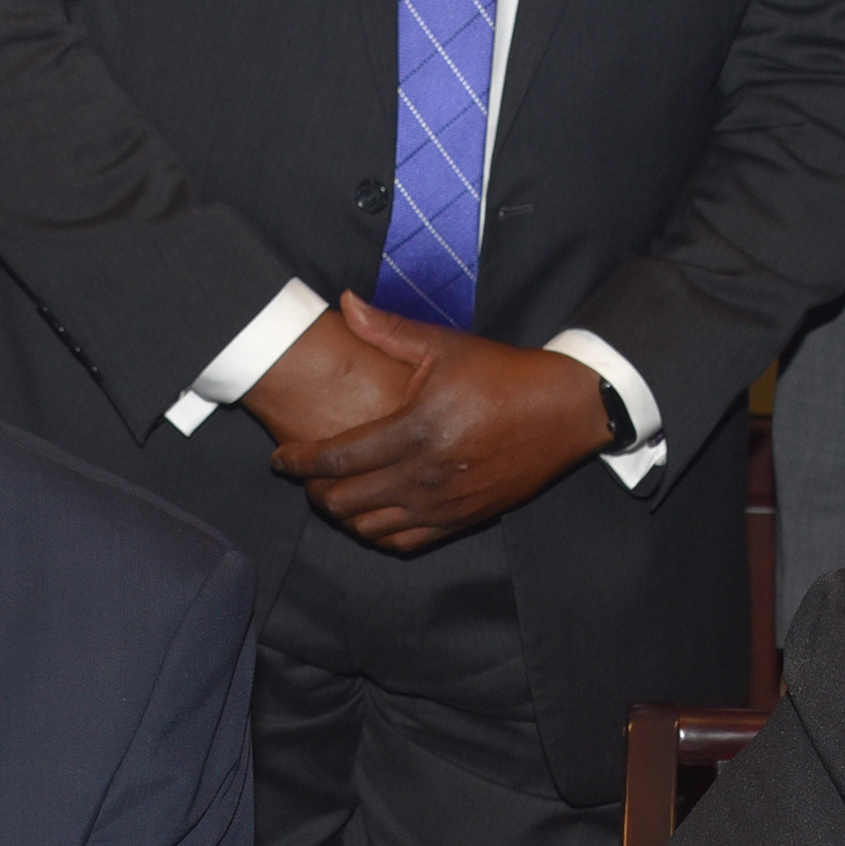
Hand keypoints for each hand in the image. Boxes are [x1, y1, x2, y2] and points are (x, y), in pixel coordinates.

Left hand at [268, 291, 613, 551]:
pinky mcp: (461, 521)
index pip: (335, 458)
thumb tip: (346, 302)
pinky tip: (369, 515)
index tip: (280, 460)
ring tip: (332, 494)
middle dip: (313, 491)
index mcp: (415, 429)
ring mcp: (443, 504)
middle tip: (304, 476)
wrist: (564, 412)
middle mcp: (425, 475)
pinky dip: (376, 534)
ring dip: (342, 516)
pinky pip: (403, 543)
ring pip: (369, 529)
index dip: (297, 463)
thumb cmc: (503, 375)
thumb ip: (388, 330)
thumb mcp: (446, 346)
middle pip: (343, 500)